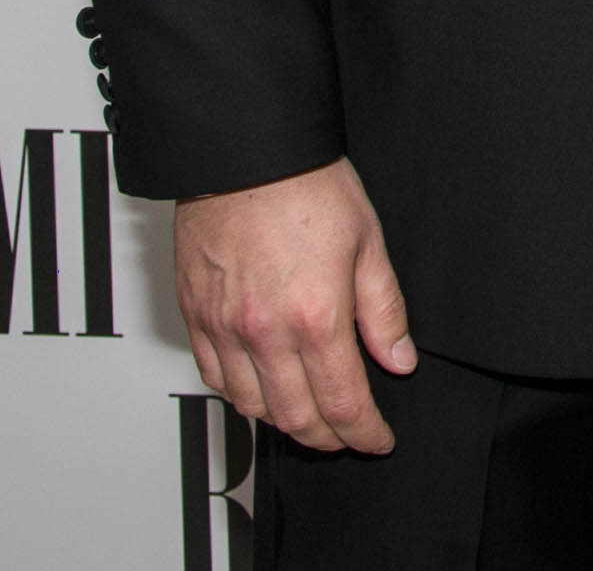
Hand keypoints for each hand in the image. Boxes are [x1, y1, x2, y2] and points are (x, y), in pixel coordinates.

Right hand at [172, 155, 413, 454]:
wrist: (243, 152)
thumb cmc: (306, 184)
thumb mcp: (368, 242)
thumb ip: (383, 310)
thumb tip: (398, 360)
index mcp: (315, 317)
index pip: (343, 403)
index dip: (364, 433)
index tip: (377, 439)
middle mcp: (263, 332)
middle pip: (296, 417)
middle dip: (328, 437)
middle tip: (348, 435)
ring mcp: (223, 328)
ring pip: (252, 406)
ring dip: (284, 422)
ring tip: (309, 416)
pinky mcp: (194, 316)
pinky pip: (214, 378)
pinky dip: (240, 396)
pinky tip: (261, 390)